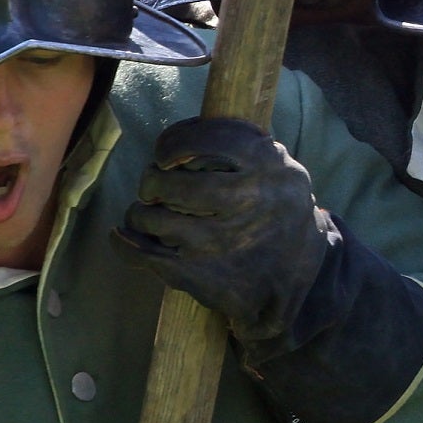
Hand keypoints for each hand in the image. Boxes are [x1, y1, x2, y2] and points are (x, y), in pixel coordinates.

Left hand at [114, 116, 332, 345]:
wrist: (299, 283)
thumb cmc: (277, 215)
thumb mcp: (281, 173)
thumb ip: (243, 149)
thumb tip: (177, 141)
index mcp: (269, 167)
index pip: (210, 138)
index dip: (175, 142)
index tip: (164, 153)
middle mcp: (248, 201)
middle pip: (170, 182)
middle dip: (151, 181)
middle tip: (152, 186)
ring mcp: (222, 241)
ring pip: (152, 218)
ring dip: (141, 214)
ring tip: (148, 214)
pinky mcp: (204, 275)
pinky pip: (145, 254)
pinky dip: (125, 242)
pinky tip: (123, 235)